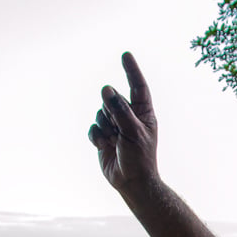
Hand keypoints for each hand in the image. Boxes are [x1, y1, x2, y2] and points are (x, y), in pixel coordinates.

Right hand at [88, 52, 157, 199]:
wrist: (131, 182)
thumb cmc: (139, 158)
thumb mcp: (132, 132)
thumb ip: (120, 110)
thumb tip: (107, 89)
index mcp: (143, 113)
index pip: (137, 87)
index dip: (131, 71)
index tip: (126, 55)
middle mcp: (129, 117)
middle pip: (112, 100)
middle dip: (111, 113)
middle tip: (119, 131)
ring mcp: (115, 126)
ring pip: (100, 113)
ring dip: (104, 128)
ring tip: (114, 142)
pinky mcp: (103, 136)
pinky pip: (93, 127)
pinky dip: (96, 136)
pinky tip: (104, 146)